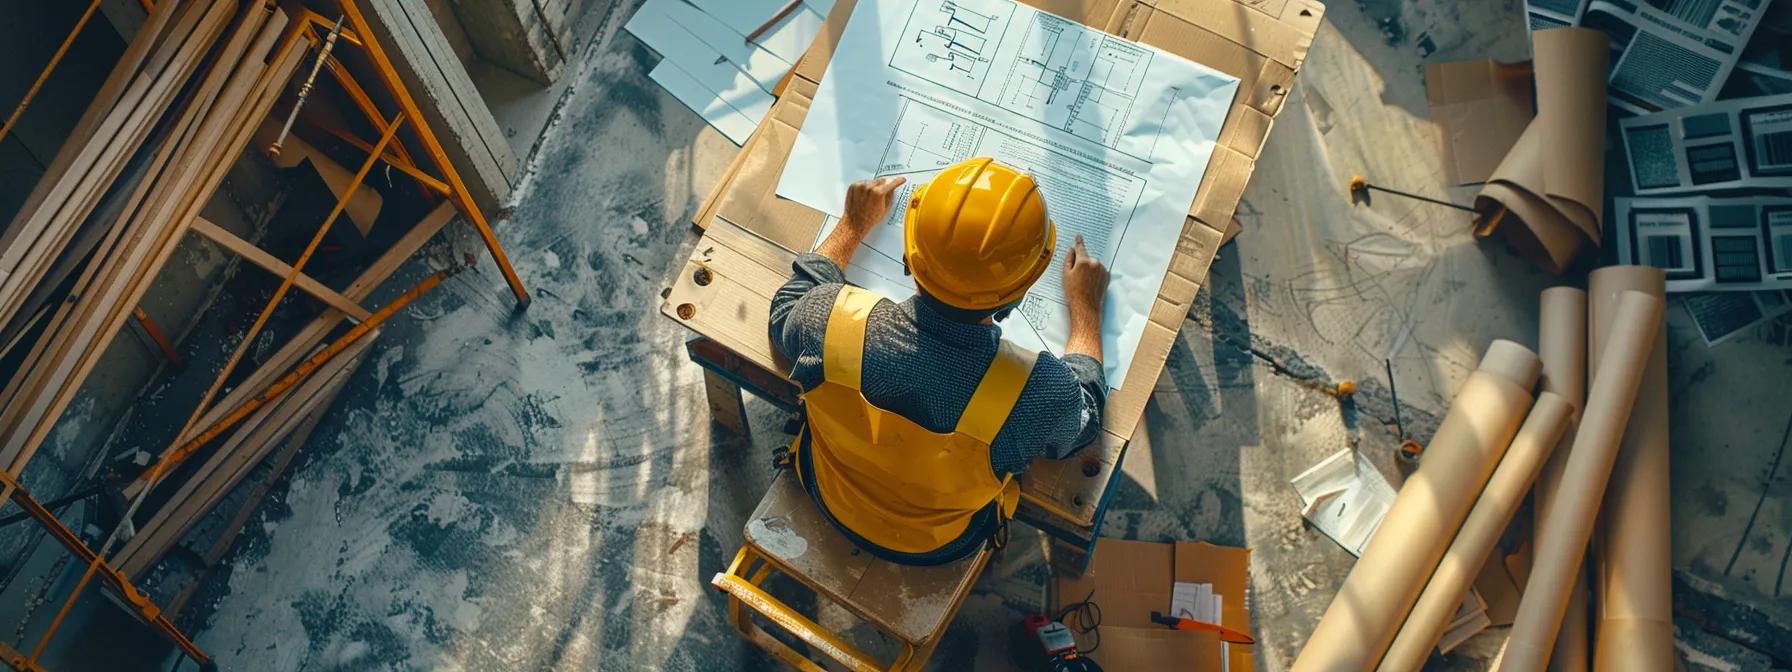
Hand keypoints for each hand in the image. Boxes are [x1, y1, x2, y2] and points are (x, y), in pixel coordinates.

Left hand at [817, 176, 906, 266]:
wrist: (855, 222)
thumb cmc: (869, 219)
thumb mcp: (885, 209)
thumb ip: (890, 197)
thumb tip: (892, 190)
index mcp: (878, 193)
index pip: (891, 183)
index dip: (898, 181)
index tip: (901, 179)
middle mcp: (868, 187)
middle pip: (881, 181)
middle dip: (884, 186)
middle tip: (883, 194)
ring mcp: (860, 186)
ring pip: (871, 181)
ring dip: (874, 186)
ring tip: (871, 198)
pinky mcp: (853, 186)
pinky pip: (862, 183)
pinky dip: (865, 187)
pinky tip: (865, 197)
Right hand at [1062, 234, 1107, 361]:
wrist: (1086, 307)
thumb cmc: (1074, 293)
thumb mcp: (1066, 275)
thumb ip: (1068, 260)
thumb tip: (1070, 251)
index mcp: (1083, 261)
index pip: (1080, 248)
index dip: (1078, 242)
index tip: (1079, 236)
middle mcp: (1095, 263)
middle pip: (1086, 258)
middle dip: (1082, 264)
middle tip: (1076, 277)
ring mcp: (1102, 270)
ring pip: (1094, 265)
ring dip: (1089, 270)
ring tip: (1083, 284)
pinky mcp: (1107, 276)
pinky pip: (1099, 272)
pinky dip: (1095, 275)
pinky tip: (1090, 285)